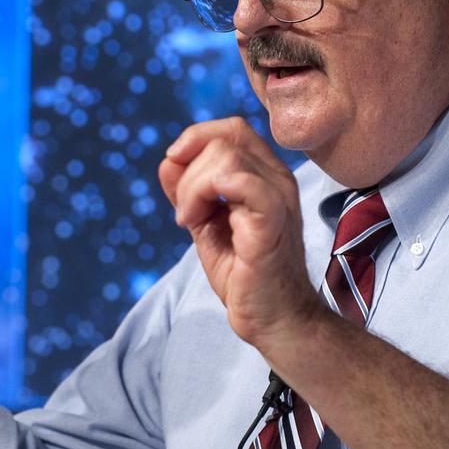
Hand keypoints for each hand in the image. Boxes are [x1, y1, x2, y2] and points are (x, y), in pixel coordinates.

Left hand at [158, 117, 319, 349]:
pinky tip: (199, 220)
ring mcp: (279, 197)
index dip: (195, 138)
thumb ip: (188, 189)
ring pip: (226, 157)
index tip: (173, 168)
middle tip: (184, 214)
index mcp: (264, 174)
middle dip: (188, 172)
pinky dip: (209, 191)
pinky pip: (244, 183)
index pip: (231, 129)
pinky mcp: (273, 221)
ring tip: (189, 222)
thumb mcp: (206, 222)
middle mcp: (276, 178)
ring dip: (192, 188)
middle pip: (224, 139)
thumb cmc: (243, 273)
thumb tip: (169, 159)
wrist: (272, 319)